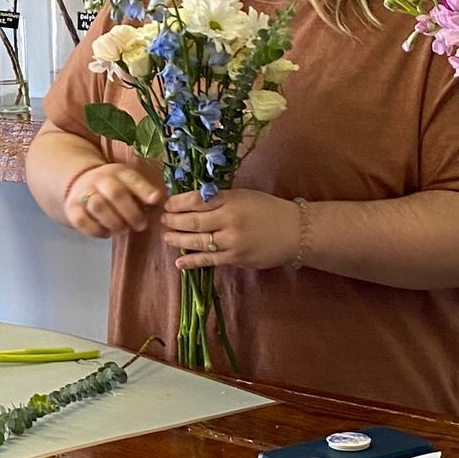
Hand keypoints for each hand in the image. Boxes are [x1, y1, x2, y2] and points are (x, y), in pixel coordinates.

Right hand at [63, 162, 163, 239]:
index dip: (144, 189)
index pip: (132, 178)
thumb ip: (143, 193)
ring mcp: (84, 193)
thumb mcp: (128, 183)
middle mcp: (99, 179)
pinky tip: (106, 233)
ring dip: (114, 222)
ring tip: (123, 229)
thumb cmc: (113, 187)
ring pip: (98, 206)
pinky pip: (82, 221)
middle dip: (131, 212)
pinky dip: (96, 230)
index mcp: (118, 171)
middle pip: (115, 193)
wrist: (79, 182)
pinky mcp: (72, 208)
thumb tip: (159, 204)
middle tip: (141, 225)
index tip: (156, 200)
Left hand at [163, 187, 302, 271]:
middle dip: (173, 221)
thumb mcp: (244, 196)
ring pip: (197, 241)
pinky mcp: (235, 258)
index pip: (197, 200)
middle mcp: (229, 220)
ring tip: (167, 237)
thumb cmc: (269, 210)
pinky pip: (209, 260)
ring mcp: (232, 242)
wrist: (295, 232)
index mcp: (231, 200)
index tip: (167, 204)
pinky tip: (180, 261)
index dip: (178, 203)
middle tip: (163, 220)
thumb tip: (191, 201)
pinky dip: (192, 261)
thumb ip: (220, 199)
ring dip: (178, 239)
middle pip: (193, 221)